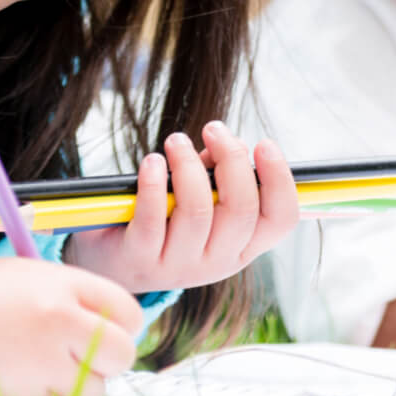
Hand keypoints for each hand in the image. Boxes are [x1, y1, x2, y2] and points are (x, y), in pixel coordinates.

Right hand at [0, 256, 141, 395]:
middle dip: (108, 361)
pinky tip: (25, 385)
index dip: (121, 325)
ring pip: (92, 393)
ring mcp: (39, 364)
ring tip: (46, 372)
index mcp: (64, 285)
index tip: (106, 330)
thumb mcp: (35, 277)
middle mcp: (59, 322)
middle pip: (121, 355)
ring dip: (78, 389)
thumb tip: (118, 329)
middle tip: (82, 358)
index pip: (129, 313)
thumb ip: (80, 299)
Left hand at [64, 121, 298, 292]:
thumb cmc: (169, 220)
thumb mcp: (204, 201)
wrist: (115, 264)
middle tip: (213, 128)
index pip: (280, 219)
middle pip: (241, 210)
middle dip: (230, 159)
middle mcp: (218, 262)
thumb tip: (230, 143)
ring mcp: (180, 266)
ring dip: (188, 165)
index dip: (280, 180)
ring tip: (175, 141)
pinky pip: (152, 219)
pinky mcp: (141, 260)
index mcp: (244, 246)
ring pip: (197, 211)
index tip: (264, 144)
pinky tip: (152, 161)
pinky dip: (153, 182)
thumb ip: (221, 175)